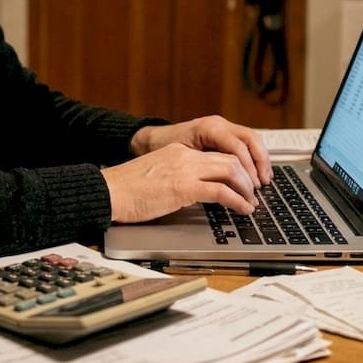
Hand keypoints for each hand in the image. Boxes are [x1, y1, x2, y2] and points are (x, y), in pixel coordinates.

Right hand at [100, 115, 271, 222]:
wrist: (108, 191)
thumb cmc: (125, 191)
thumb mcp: (156, 178)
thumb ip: (176, 180)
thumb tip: (193, 195)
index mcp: (177, 152)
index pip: (216, 155)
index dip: (236, 169)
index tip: (243, 183)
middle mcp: (184, 156)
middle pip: (230, 159)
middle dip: (248, 177)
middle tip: (254, 193)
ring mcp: (185, 169)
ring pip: (231, 170)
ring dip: (247, 188)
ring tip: (251, 202)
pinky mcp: (183, 186)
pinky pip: (221, 190)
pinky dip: (237, 200)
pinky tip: (242, 209)